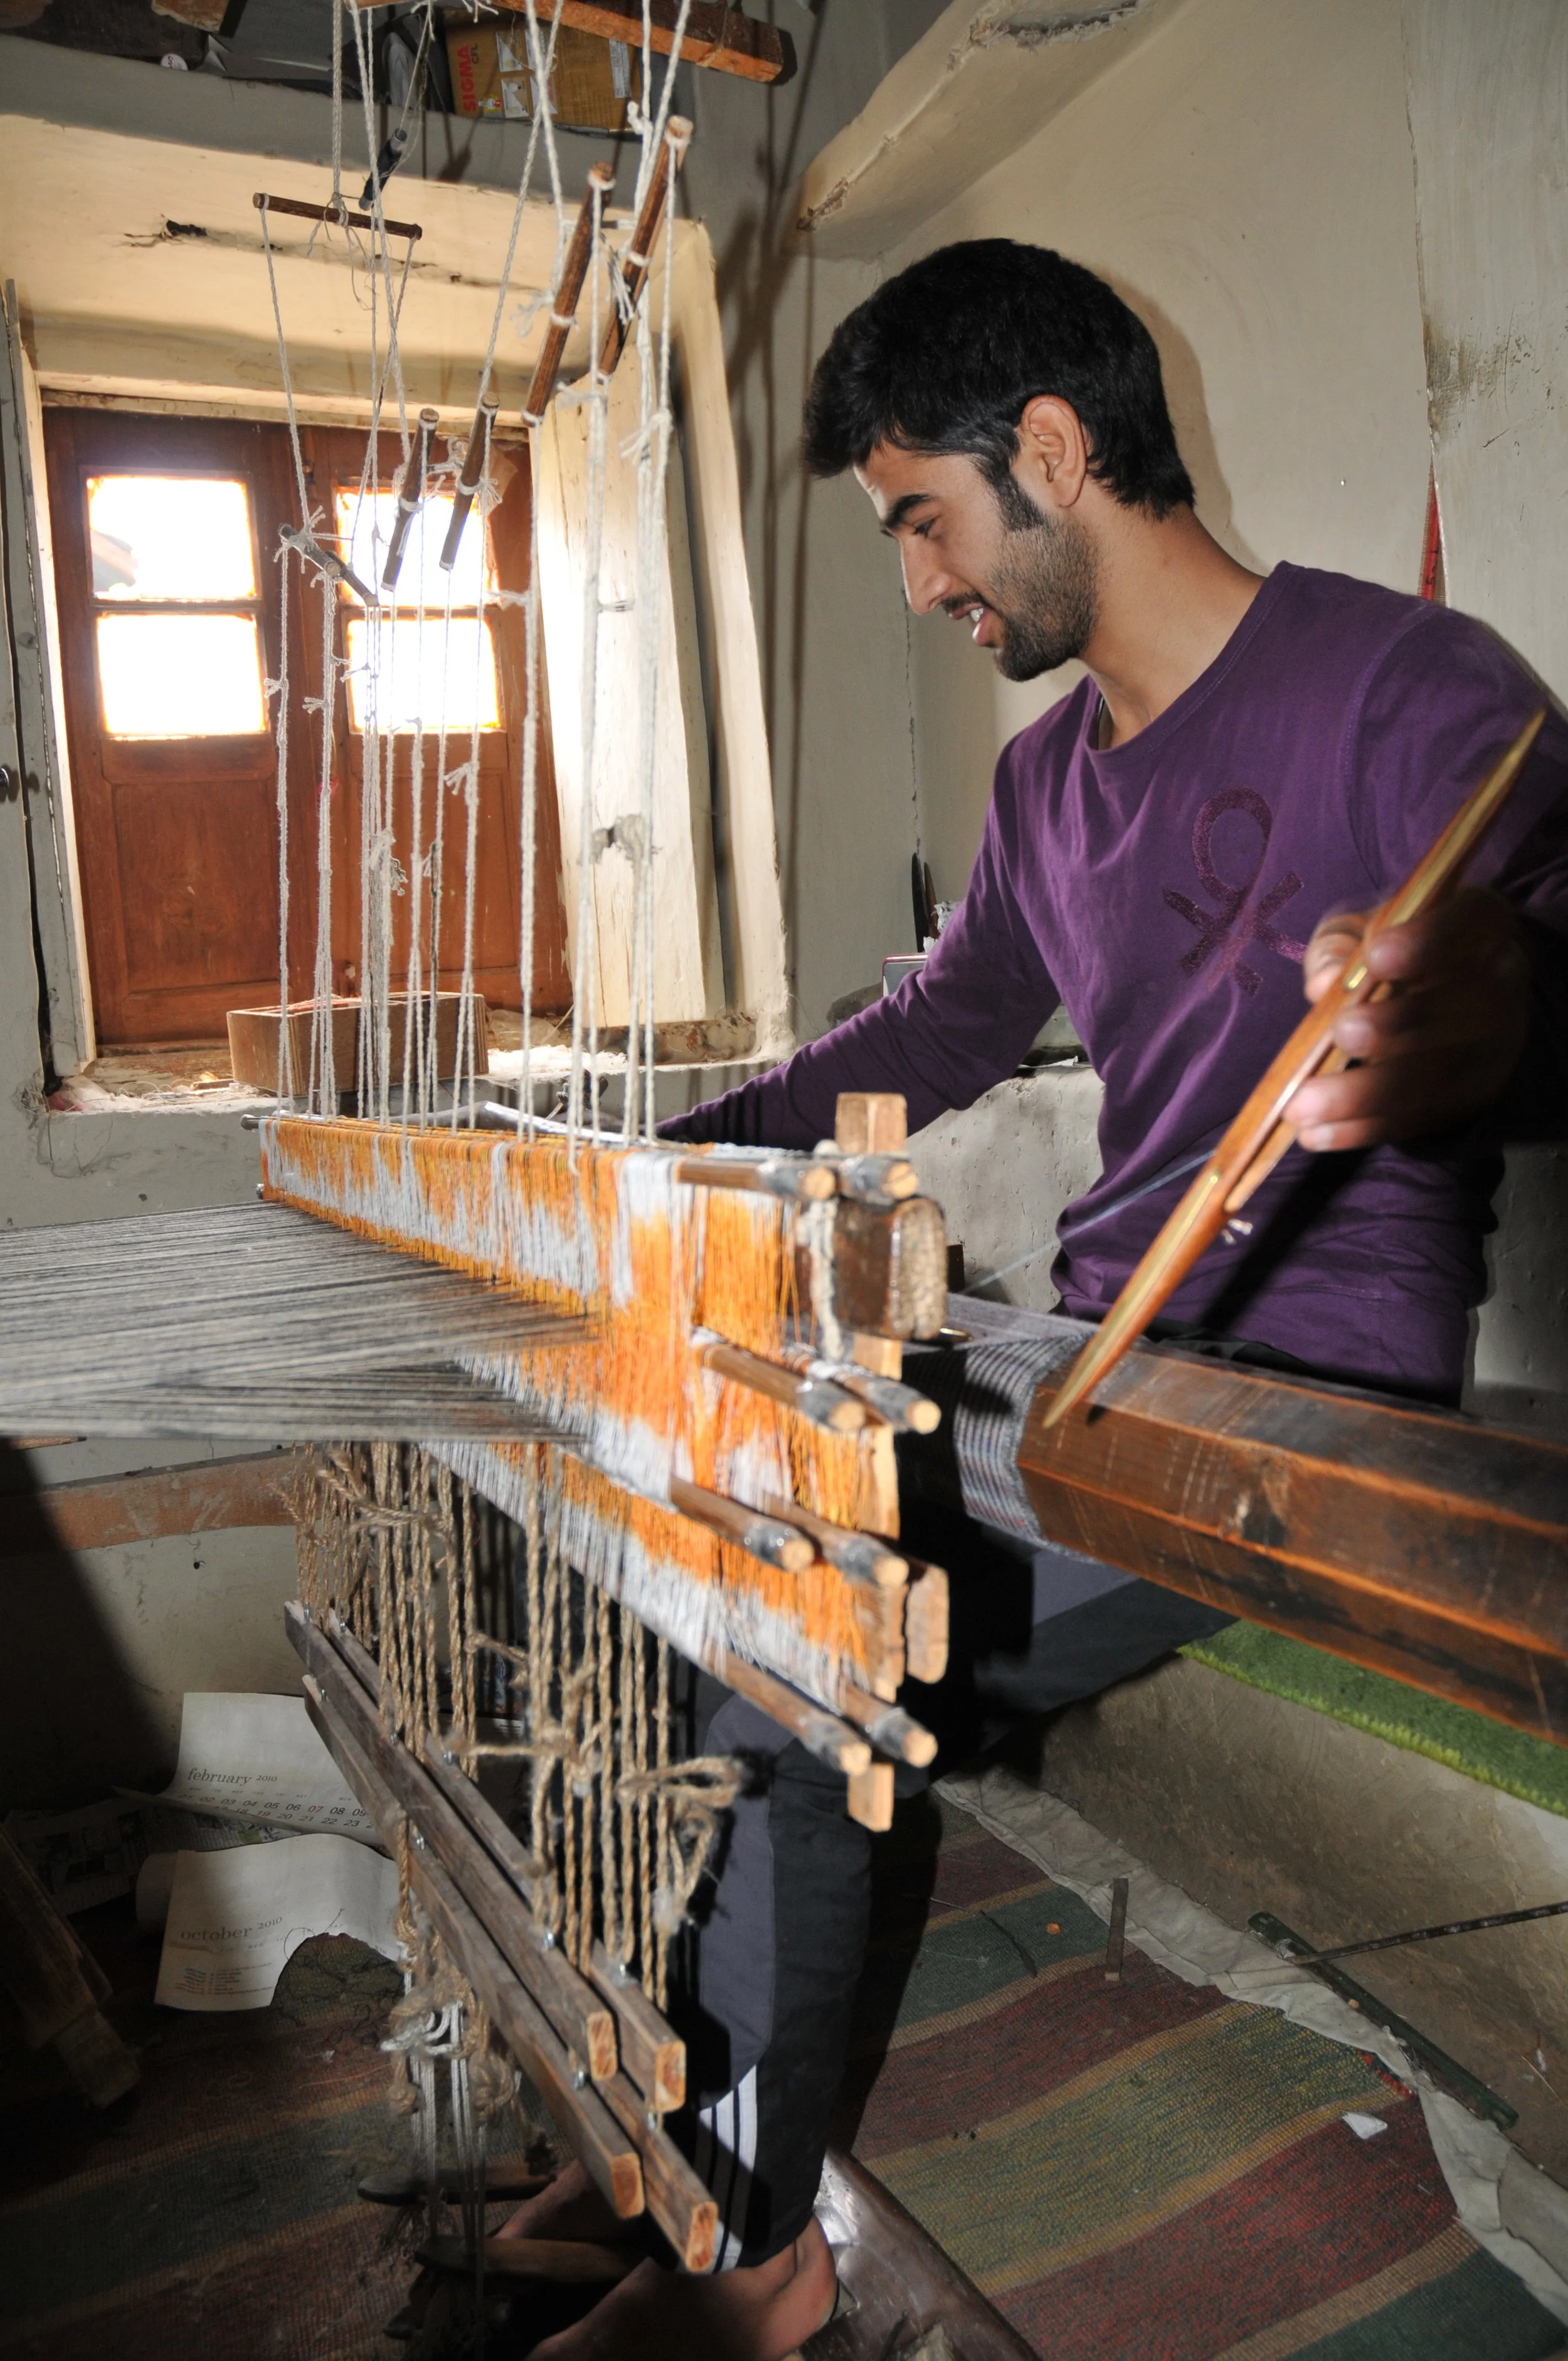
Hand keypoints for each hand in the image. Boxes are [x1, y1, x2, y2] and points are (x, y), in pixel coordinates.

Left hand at [1286, 887, 1530, 1150]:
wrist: (1440, 991)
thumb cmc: (1394, 949)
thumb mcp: (1360, 930)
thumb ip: (1339, 946)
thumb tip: (1324, 983)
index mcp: (1480, 925)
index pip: (1469, 925)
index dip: (1428, 942)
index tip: (1378, 956)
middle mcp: (1502, 984)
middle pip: (1465, 1009)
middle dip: (1400, 1025)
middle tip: (1341, 1032)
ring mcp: (1494, 1047)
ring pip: (1438, 1075)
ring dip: (1366, 1094)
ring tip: (1303, 1104)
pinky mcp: (1472, 1096)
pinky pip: (1421, 1117)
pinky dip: (1365, 1128)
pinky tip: (1316, 1133)